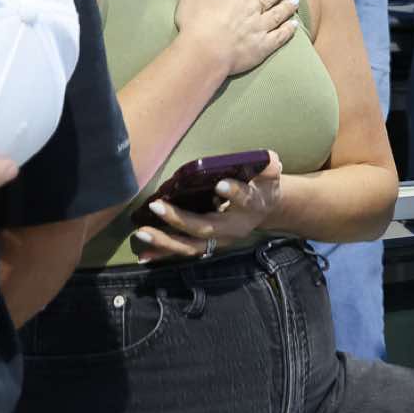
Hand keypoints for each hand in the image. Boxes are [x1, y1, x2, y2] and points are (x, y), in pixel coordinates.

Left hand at [131, 151, 282, 261]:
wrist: (265, 209)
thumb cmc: (263, 186)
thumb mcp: (270, 172)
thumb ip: (268, 165)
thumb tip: (265, 157)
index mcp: (250, 207)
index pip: (244, 200)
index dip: (234, 193)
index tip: (221, 184)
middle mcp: (232, 229)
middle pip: (205, 228)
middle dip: (179, 219)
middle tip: (156, 207)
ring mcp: (218, 241)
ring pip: (190, 246)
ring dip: (165, 241)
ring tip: (142, 232)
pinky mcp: (206, 245)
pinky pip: (183, 252)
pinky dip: (163, 253)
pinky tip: (144, 255)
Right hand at [173, 0, 299, 76]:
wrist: (203, 50)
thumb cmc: (195, 19)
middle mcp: (250, 9)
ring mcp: (258, 28)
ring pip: (277, 14)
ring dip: (287, 6)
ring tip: (296, 0)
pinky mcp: (261, 47)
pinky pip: (279, 36)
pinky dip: (288, 30)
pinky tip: (295, 25)